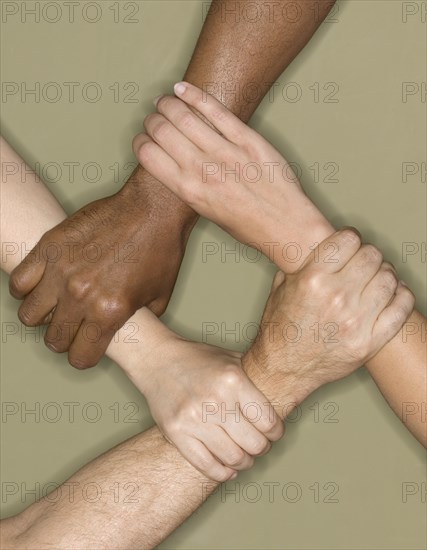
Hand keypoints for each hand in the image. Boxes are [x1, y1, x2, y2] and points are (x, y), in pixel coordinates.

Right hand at [9, 175, 193, 368]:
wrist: (153, 209)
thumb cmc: (161, 251)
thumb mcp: (158, 299)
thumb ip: (134, 324)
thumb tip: (118, 334)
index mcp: (109, 313)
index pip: (79, 357)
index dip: (85, 355)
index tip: (88, 347)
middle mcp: (81, 295)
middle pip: (54, 339)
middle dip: (65, 338)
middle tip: (74, 325)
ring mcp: (61, 271)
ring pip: (30, 315)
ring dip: (43, 315)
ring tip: (57, 304)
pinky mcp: (49, 247)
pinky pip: (20, 281)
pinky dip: (27, 289)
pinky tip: (42, 284)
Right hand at [124, 329, 283, 482]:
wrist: (157, 359)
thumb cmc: (198, 359)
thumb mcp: (232, 359)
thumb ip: (255, 379)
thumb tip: (284, 398)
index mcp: (233, 380)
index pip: (269, 421)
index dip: (276, 432)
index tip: (274, 432)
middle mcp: (215, 400)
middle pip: (254, 444)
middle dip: (262, 448)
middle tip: (260, 445)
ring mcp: (194, 419)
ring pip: (233, 459)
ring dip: (244, 462)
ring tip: (244, 456)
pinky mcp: (176, 433)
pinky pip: (206, 466)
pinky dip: (222, 473)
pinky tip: (228, 468)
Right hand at [133, 81, 328, 268]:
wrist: (287, 226)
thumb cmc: (249, 226)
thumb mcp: (208, 214)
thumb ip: (189, 187)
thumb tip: (175, 162)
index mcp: (189, 191)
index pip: (148, 155)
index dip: (140, 141)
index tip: (143, 138)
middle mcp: (203, 170)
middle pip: (161, 130)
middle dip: (152, 120)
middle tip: (154, 118)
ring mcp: (226, 152)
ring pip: (183, 115)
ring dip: (168, 103)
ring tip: (165, 101)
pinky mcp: (248, 140)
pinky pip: (216, 110)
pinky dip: (194, 95)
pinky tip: (182, 88)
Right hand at [243, 229, 414, 408]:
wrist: (282, 370)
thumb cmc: (280, 329)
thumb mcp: (281, 287)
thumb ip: (302, 262)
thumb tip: (321, 242)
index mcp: (311, 280)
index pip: (349, 239)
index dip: (350, 238)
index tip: (350, 244)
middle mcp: (335, 298)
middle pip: (372, 256)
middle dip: (368, 256)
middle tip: (363, 263)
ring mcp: (355, 322)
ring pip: (389, 279)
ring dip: (384, 275)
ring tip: (375, 280)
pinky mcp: (368, 343)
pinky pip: (401, 308)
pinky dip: (401, 297)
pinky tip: (392, 295)